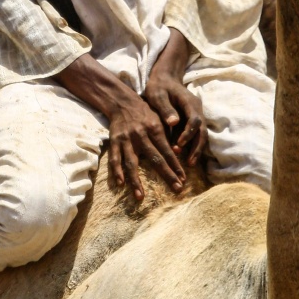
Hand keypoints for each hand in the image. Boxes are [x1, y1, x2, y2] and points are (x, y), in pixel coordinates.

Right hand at [55, 52, 184, 200]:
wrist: (122, 101)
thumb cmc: (145, 112)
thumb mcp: (159, 119)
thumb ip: (168, 134)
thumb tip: (179, 152)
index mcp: (155, 129)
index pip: (168, 151)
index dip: (176, 166)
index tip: (183, 179)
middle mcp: (141, 135)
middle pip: (155, 159)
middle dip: (167, 175)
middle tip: (176, 189)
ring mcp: (126, 140)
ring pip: (131, 163)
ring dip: (136, 181)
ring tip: (140, 197)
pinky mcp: (115, 142)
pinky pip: (115, 159)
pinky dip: (117, 171)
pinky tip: (121, 184)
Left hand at [144, 29, 207, 168]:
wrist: (165, 78)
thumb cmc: (159, 86)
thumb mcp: (158, 94)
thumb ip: (165, 108)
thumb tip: (174, 122)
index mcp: (189, 103)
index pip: (194, 120)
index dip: (188, 134)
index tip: (179, 145)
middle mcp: (197, 110)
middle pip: (202, 131)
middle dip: (197, 148)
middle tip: (190, 163)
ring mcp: (197, 115)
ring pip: (201, 135)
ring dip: (196, 149)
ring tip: (189, 164)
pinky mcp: (192, 121)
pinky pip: (196, 135)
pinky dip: (193, 146)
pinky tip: (186, 158)